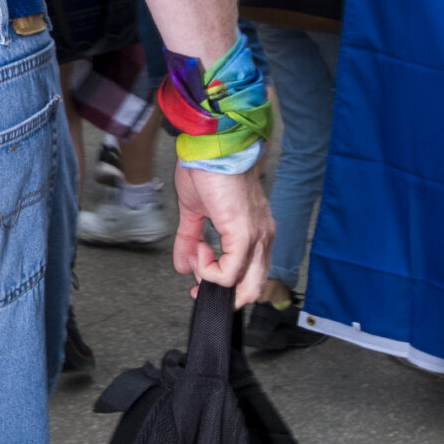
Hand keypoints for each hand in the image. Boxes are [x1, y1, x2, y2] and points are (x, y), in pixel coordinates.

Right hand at [173, 163, 272, 308]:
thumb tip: (182, 265)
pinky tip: (199, 249)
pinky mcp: (243, 235)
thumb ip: (189, 240)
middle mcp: (262, 238)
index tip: (198, 285)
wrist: (212, 147)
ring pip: (246, 287)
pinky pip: (229, 274)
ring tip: (197, 258)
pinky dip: (208, 271)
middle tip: (197, 290)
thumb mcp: (194, 212)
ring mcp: (256, 238)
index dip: (224, 287)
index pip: (250, 275)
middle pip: (252, 289)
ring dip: (212, 282)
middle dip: (221, 296)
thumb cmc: (208, 169)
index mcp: (254, 232)